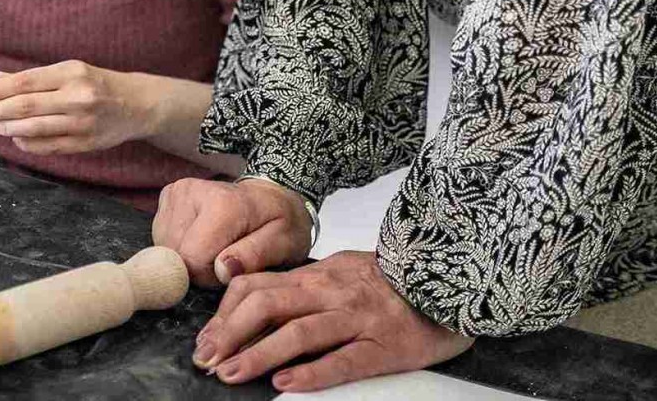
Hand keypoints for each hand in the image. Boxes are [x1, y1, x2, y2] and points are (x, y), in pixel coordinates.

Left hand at [0, 62, 155, 153]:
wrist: (138, 104)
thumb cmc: (97, 84)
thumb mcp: (67, 71)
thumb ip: (30, 77)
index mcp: (71, 73)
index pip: (24, 82)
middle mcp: (77, 97)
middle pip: (26, 106)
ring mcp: (82, 123)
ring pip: (34, 128)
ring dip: (6, 127)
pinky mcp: (86, 144)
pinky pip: (48, 147)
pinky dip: (27, 143)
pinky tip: (15, 137)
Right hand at [153, 177, 310, 286]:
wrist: (269, 196)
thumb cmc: (279, 223)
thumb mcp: (284, 244)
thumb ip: (255, 256)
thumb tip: (222, 270)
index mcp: (223, 205)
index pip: (193, 260)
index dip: (209, 277)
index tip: (230, 270)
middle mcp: (192, 191)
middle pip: (176, 254)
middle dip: (198, 267)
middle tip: (225, 258)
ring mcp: (176, 191)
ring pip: (165, 246)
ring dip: (188, 256)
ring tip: (215, 246)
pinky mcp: (168, 194)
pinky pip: (162, 235)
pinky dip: (180, 244)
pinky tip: (202, 237)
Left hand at [191, 250, 471, 389]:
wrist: (450, 283)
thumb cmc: (391, 282)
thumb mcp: (341, 271)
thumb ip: (303, 284)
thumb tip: (255, 299)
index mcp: (318, 275)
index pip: (258, 286)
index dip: (226, 313)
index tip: (206, 339)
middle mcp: (332, 293)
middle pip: (268, 306)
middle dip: (230, 333)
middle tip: (207, 359)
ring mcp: (357, 320)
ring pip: (299, 333)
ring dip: (259, 354)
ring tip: (232, 374)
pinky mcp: (384, 348)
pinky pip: (343, 360)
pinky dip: (311, 373)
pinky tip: (286, 384)